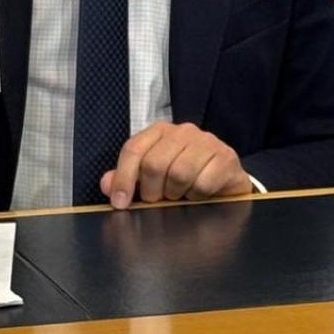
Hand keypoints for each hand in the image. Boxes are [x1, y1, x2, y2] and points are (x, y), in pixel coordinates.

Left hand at [98, 121, 253, 209]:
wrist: (225, 178)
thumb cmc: (184, 176)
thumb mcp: (151, 177)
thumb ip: (127, 178)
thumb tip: (107, 183)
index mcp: (160, 132)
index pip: (133, 149)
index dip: (123, 178)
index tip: (120, 203)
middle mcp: (183, 131)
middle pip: (154, 163)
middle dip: (152, 190)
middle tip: (158, 199)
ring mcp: (207, 141)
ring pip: (179, 173)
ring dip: (176, 192)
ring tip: (180, 194)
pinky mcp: (226, 157)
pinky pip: (203, 183)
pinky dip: (197, 195)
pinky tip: (198, 193)